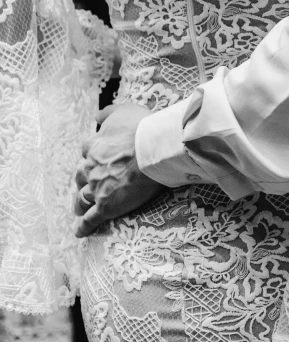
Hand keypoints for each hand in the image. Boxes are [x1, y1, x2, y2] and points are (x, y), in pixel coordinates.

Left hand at [74, 103, 166, 237]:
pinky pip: (91, 219)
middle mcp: (91, 168)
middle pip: (81, 176)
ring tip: (79, 209)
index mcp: (94, 146)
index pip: (87, 151)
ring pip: (82, 198)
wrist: (153, 149)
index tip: (98, 157)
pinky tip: (80, 232)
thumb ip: (109, 112)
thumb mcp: (124, 110)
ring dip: (79, 204)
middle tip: (87, 185)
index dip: (93, 155)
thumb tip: (97, 115)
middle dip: (83, 180)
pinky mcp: (107, 206)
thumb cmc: (141, 128)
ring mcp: (97, 188)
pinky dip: (84, 226)